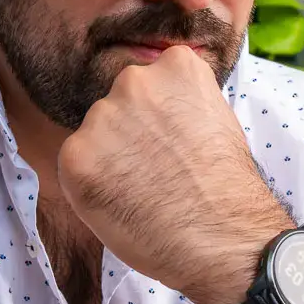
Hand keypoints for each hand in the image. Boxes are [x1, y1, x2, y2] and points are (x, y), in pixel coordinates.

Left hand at [58, 45, 293, 303]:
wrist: (222, 238)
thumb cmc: (227, 187)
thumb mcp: (216, 119)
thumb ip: (180, 102)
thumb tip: (157, 111)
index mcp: (176, 65)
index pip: (153, 80)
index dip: (160, 115)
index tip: (172, 140)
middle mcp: (135, 80)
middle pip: (120, 102)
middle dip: (131, 130)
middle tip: (156, 168)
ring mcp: (103, 116)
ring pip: (96, 133)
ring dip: (109, 157)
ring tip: (142, 190)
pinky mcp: (76, 154)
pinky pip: (77, 165)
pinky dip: (92, 185)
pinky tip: (123, 203)